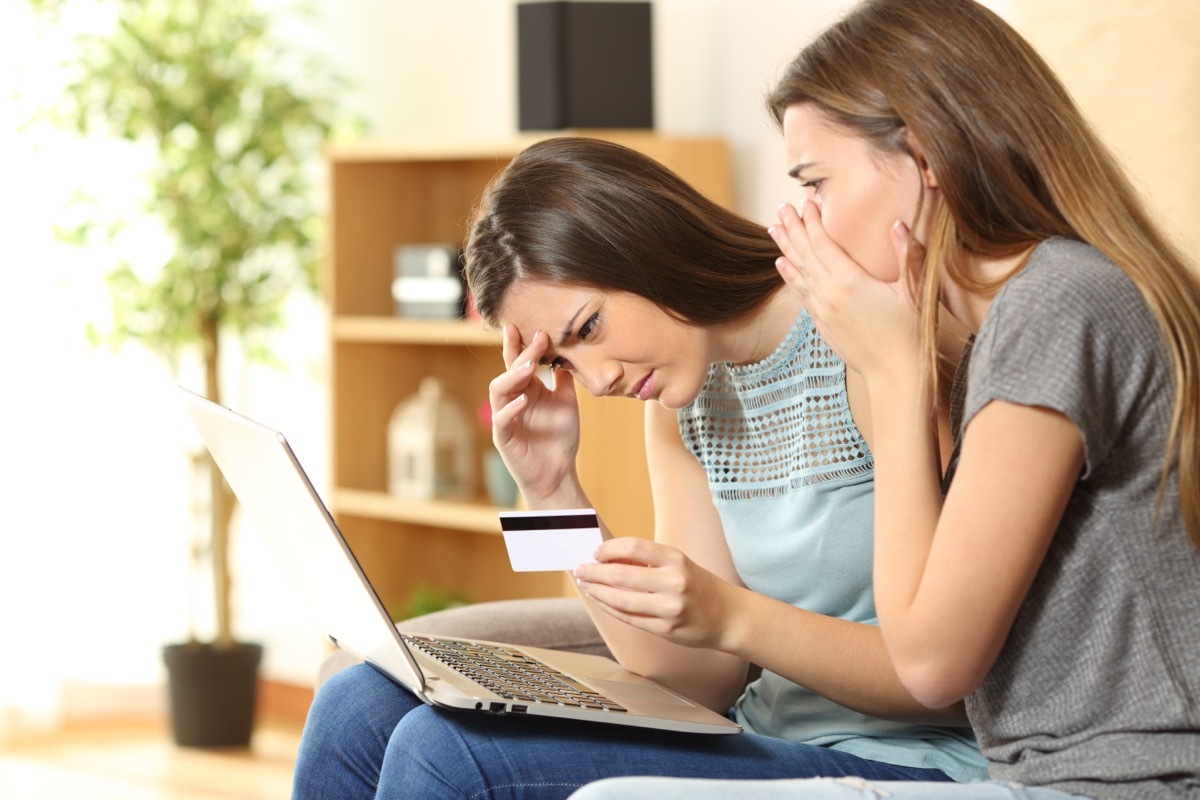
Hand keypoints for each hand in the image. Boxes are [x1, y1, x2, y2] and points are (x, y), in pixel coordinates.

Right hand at [488, 324, 581, 504]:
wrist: (558, 472)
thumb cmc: (560, 438)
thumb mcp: (567, 402)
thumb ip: (564, 379)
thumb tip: (567, 352)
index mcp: (525, 389)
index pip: (518, 361)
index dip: (521, 344)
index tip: (531, 326)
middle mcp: (512, 399)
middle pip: (509, 370)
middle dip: (520, 352)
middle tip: (537, 337)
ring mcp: (505, 418)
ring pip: (498, 391)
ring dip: (513, 376)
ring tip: (530, 366)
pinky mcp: (504, 438)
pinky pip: (501, 420)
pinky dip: (510, 409)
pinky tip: (524, 400)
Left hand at [574, 537, 734, 649]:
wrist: (727, 616)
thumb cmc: (698, 585)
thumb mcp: (678, 564)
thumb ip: (646, 562)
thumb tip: (606, 558)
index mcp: (676, 560)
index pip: (634, 547)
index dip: (609, 549)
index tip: (596, 552)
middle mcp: (674, 583)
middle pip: (622, 575)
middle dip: (595, 572)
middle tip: (580, 570)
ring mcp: (669, 609)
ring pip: (621, 600)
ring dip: (598, 592)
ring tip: (586, 585)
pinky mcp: (665, 629)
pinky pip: (629, 618)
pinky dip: (610, 608)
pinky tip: (600, 601)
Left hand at [770, 201, 922, 383]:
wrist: (895, 374)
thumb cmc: (910, 333)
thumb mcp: (914, 292)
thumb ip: (907, 256)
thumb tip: (898, 224)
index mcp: (849, 282)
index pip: (824, 244)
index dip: (813, 222)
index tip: (806, 202)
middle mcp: (829, 295)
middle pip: (805, 255)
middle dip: (793, 229)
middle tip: (781, 208)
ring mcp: (823, 311)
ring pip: (798, 273)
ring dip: (786, 249)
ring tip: (774, 228)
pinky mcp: (822, 324)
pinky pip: (801, 293)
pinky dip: (790, 276)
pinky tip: (782, 264)